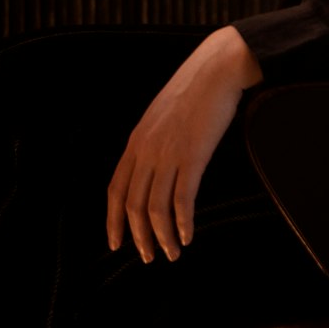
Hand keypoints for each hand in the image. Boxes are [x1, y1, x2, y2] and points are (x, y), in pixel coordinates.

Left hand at [106, 26, 261, 262]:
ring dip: (162, 238)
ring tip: (171, 253)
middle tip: (148, 257)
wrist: (216, 70)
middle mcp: (146, 149)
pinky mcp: (192, 156)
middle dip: (138, 237)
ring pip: (155, 209)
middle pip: (133, 204)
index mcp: (136, 140)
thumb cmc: (193, 92)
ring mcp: (168, 153)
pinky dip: (183, 224)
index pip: (115, 189)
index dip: (113, 220)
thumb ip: (151, 142)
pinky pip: (182, 201)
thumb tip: (150, 172)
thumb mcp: (160, 116)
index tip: (115, 244)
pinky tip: (188, 236)